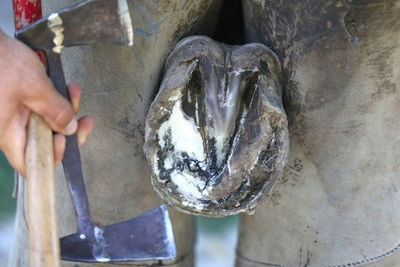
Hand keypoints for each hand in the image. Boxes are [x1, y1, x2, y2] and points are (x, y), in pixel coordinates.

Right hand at [0, 29, 93, 176]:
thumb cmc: (0, 61)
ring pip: (45, 123)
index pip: (30, 163)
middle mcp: (8, 128)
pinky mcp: (15, 102)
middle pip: (44, 141)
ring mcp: (11, 115)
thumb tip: (70, 128)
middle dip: (67, 128)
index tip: (66, 140)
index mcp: (7, 133)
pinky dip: (52, 100)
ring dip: (64, 109)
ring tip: (74, 91)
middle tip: (84, 120)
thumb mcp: (35, 87)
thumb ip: (56, 110)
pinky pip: (38, 109)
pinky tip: (63, 88)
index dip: (52, 157)